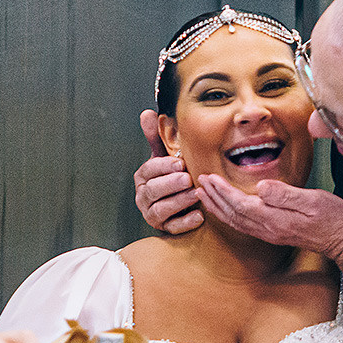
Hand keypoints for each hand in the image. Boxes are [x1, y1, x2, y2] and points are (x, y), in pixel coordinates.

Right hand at [133, 109, 202, 233]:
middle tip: (188, 178)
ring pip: (161, 210)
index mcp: (143, 177)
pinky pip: (173, 228)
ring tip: (196, 195)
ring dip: (179, 202)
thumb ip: (156, 137)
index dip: (163, 167)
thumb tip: (147, 113)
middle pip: (153, 191)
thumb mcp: (163, 156)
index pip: (149, 170)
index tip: (179, 162)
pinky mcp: (165, 228)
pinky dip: (186, 222)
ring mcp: (153, 214)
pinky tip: (199, 216)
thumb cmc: (171, 176)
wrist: (178, 202)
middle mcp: (144, 197)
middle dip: (170, 184)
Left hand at [196, 175, 342, 261]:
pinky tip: (227, 210)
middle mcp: (267, 229)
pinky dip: (230, 216)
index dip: (222, 191)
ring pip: (235, 221)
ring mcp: (270, 234)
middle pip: (232, 214)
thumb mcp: (313, 200)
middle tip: (199, 183)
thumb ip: (285, 195)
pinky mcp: (274, 234)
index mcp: (274, 219)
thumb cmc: (332, 218)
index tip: (209, 178)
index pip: (239, 204)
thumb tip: (262, 187)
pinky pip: (244, 225)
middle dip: (213, 198)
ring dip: (218, 208)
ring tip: (204, 195)